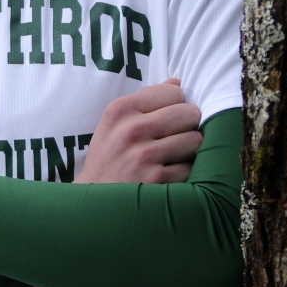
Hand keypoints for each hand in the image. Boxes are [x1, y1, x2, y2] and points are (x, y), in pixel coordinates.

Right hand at [74, 79, 201, 184]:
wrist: (92, 203)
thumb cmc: (108, 158)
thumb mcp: (114, 123)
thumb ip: (145, 100)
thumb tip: (177, 83)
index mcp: (120, 110)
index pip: (173, 92)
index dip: (177, 103)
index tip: (170, 115)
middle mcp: (132, 130)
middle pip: (189, 113)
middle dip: (188, 124)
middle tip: (176, 135)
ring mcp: (145, 156)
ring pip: (195, 140)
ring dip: (189, 149)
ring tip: (173, 154)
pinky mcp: (157, 181)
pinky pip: (192, 167)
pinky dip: (186, 171)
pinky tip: (171, 173)